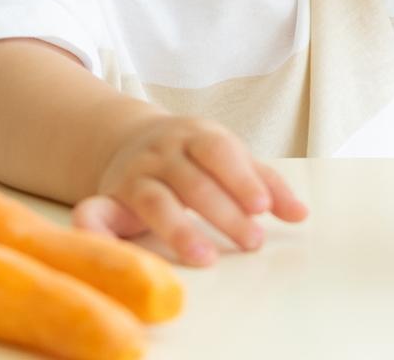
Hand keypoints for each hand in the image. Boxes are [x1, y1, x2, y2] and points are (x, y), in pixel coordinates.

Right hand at [72, 115, 308, 266]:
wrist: (127, 139)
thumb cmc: (192, 156)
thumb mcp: (229, 157)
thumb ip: (264, 183)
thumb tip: (300, 215)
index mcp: (196, 136)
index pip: (220, 153)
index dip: (241, 178)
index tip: (263, 208)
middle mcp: (162, 153)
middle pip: (193, 181)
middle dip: (223, 212)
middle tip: (252, 241)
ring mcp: (133, 175)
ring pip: (154, 200)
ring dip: (178, 229)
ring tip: (205, 257)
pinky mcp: (106, 199)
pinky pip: (95, 212)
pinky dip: (93, 228)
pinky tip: (97, 241)